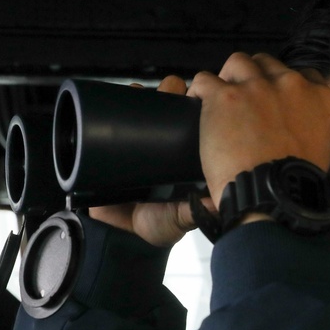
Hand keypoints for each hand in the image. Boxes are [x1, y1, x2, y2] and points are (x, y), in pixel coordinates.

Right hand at [89, 77, 204, 247]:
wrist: (122, 239)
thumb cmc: (159, 227)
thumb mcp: (183, 216)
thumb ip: (200, 210)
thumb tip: (221, 201)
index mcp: (183, 155)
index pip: (191, 120)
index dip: (195, 104)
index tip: (196, 96)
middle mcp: (162, 145)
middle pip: (168, 104)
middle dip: (170, 90)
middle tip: (171, 92)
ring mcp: (135, 144)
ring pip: (140, 106)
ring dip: (143, 91)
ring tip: (143, 91)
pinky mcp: (108, 149)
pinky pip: (109, 118)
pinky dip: (112, 102)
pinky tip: (120, 94)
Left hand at [186, 52, 329, 207]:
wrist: (272, 195)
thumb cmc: (297, 185)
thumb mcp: (321, 150)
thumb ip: (311, 130)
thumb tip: (297, 134)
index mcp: (318, 97)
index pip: (304, 75)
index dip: (284, 85)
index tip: (275, 99)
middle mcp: (290, 84)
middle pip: (267, 64)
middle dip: (255, 78)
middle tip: (245, 101)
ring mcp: (256, 87)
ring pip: (237, 63)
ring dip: (229, 79)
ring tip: (220, 101)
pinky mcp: (224, 96)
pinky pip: (205, 80)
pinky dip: (200, 91)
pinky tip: (197, 105)